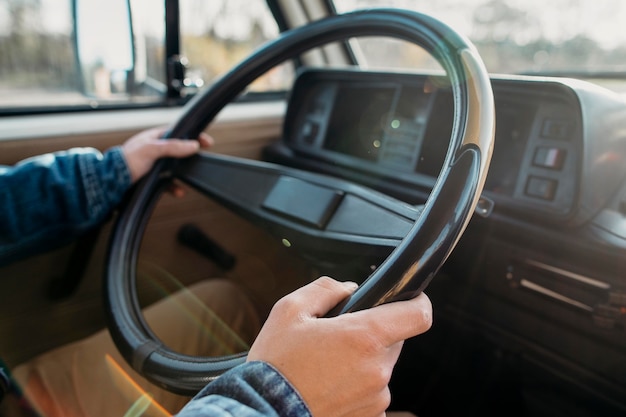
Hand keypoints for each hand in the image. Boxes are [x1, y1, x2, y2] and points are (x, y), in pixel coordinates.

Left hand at [121, 126, 212, 182]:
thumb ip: (173, 147)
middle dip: (191, 156)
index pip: (179, 133)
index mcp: (155, 138)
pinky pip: (168, 183)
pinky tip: (179, 191)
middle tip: (202, 159)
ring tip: (191, 178)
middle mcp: (155, 150)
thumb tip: (193, 145)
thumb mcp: (152, 149)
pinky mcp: (152, 179)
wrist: (111, 183)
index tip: (207, 142)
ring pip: (175, 168)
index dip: (194, 136)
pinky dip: (175, 187)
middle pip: (179, 151)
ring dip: (183, 174)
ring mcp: (154, 165)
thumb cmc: (126, 161)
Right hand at [247, 276, 432, 416]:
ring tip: (325, 367)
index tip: (410, 299)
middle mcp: (378, 370)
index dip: (418, 302)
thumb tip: (349, 288)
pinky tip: (328, 387)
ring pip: (380, 368)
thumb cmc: (275, 364)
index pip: (418, 316)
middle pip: (394, 341)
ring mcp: (376, 398)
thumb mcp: (289, 311)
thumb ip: (326, 289)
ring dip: (362, 362)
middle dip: (372, 334)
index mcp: (364, 337)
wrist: (262, 411)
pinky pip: (372, 393)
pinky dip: (356, 388)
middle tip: (337, 337)